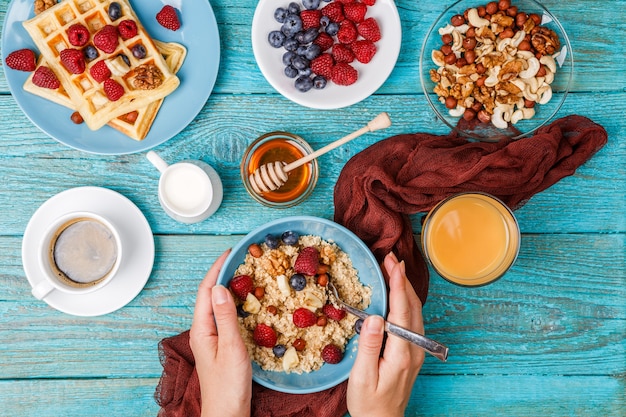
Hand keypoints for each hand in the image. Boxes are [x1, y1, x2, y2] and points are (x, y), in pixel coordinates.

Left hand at [189, 249, 251, 416]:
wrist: (227, 414)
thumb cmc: (229, 386)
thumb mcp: (232, 347)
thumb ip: (226, 317)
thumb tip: (220, 287)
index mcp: (201, 329)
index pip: (206, 291)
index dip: (217, 269)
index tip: (230, 252)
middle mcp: (203, 331)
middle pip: (210, 295)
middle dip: (223, 274)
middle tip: (241, 259)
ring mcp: (211, 339)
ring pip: (218, 306)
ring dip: (229, 288)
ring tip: (245, 274)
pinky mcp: (220, 346)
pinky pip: (225, 317)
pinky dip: (235, 304)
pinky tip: (247, 303)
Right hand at [347, 252, 424, 416]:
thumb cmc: (369, 403)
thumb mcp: (363, 376)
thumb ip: (369, 346)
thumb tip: (374, 317)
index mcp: (402, 352)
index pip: (401, 311)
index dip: (398, 285)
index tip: (393, 264)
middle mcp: (414, 348)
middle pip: (411, 306)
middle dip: (402, 280)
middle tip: (390, 258)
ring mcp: (415, 350)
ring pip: (414, 311)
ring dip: (404, 288)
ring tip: (392, 270)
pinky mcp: (411, 351)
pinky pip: (411, 319)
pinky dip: (404, 300)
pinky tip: (396, 294)